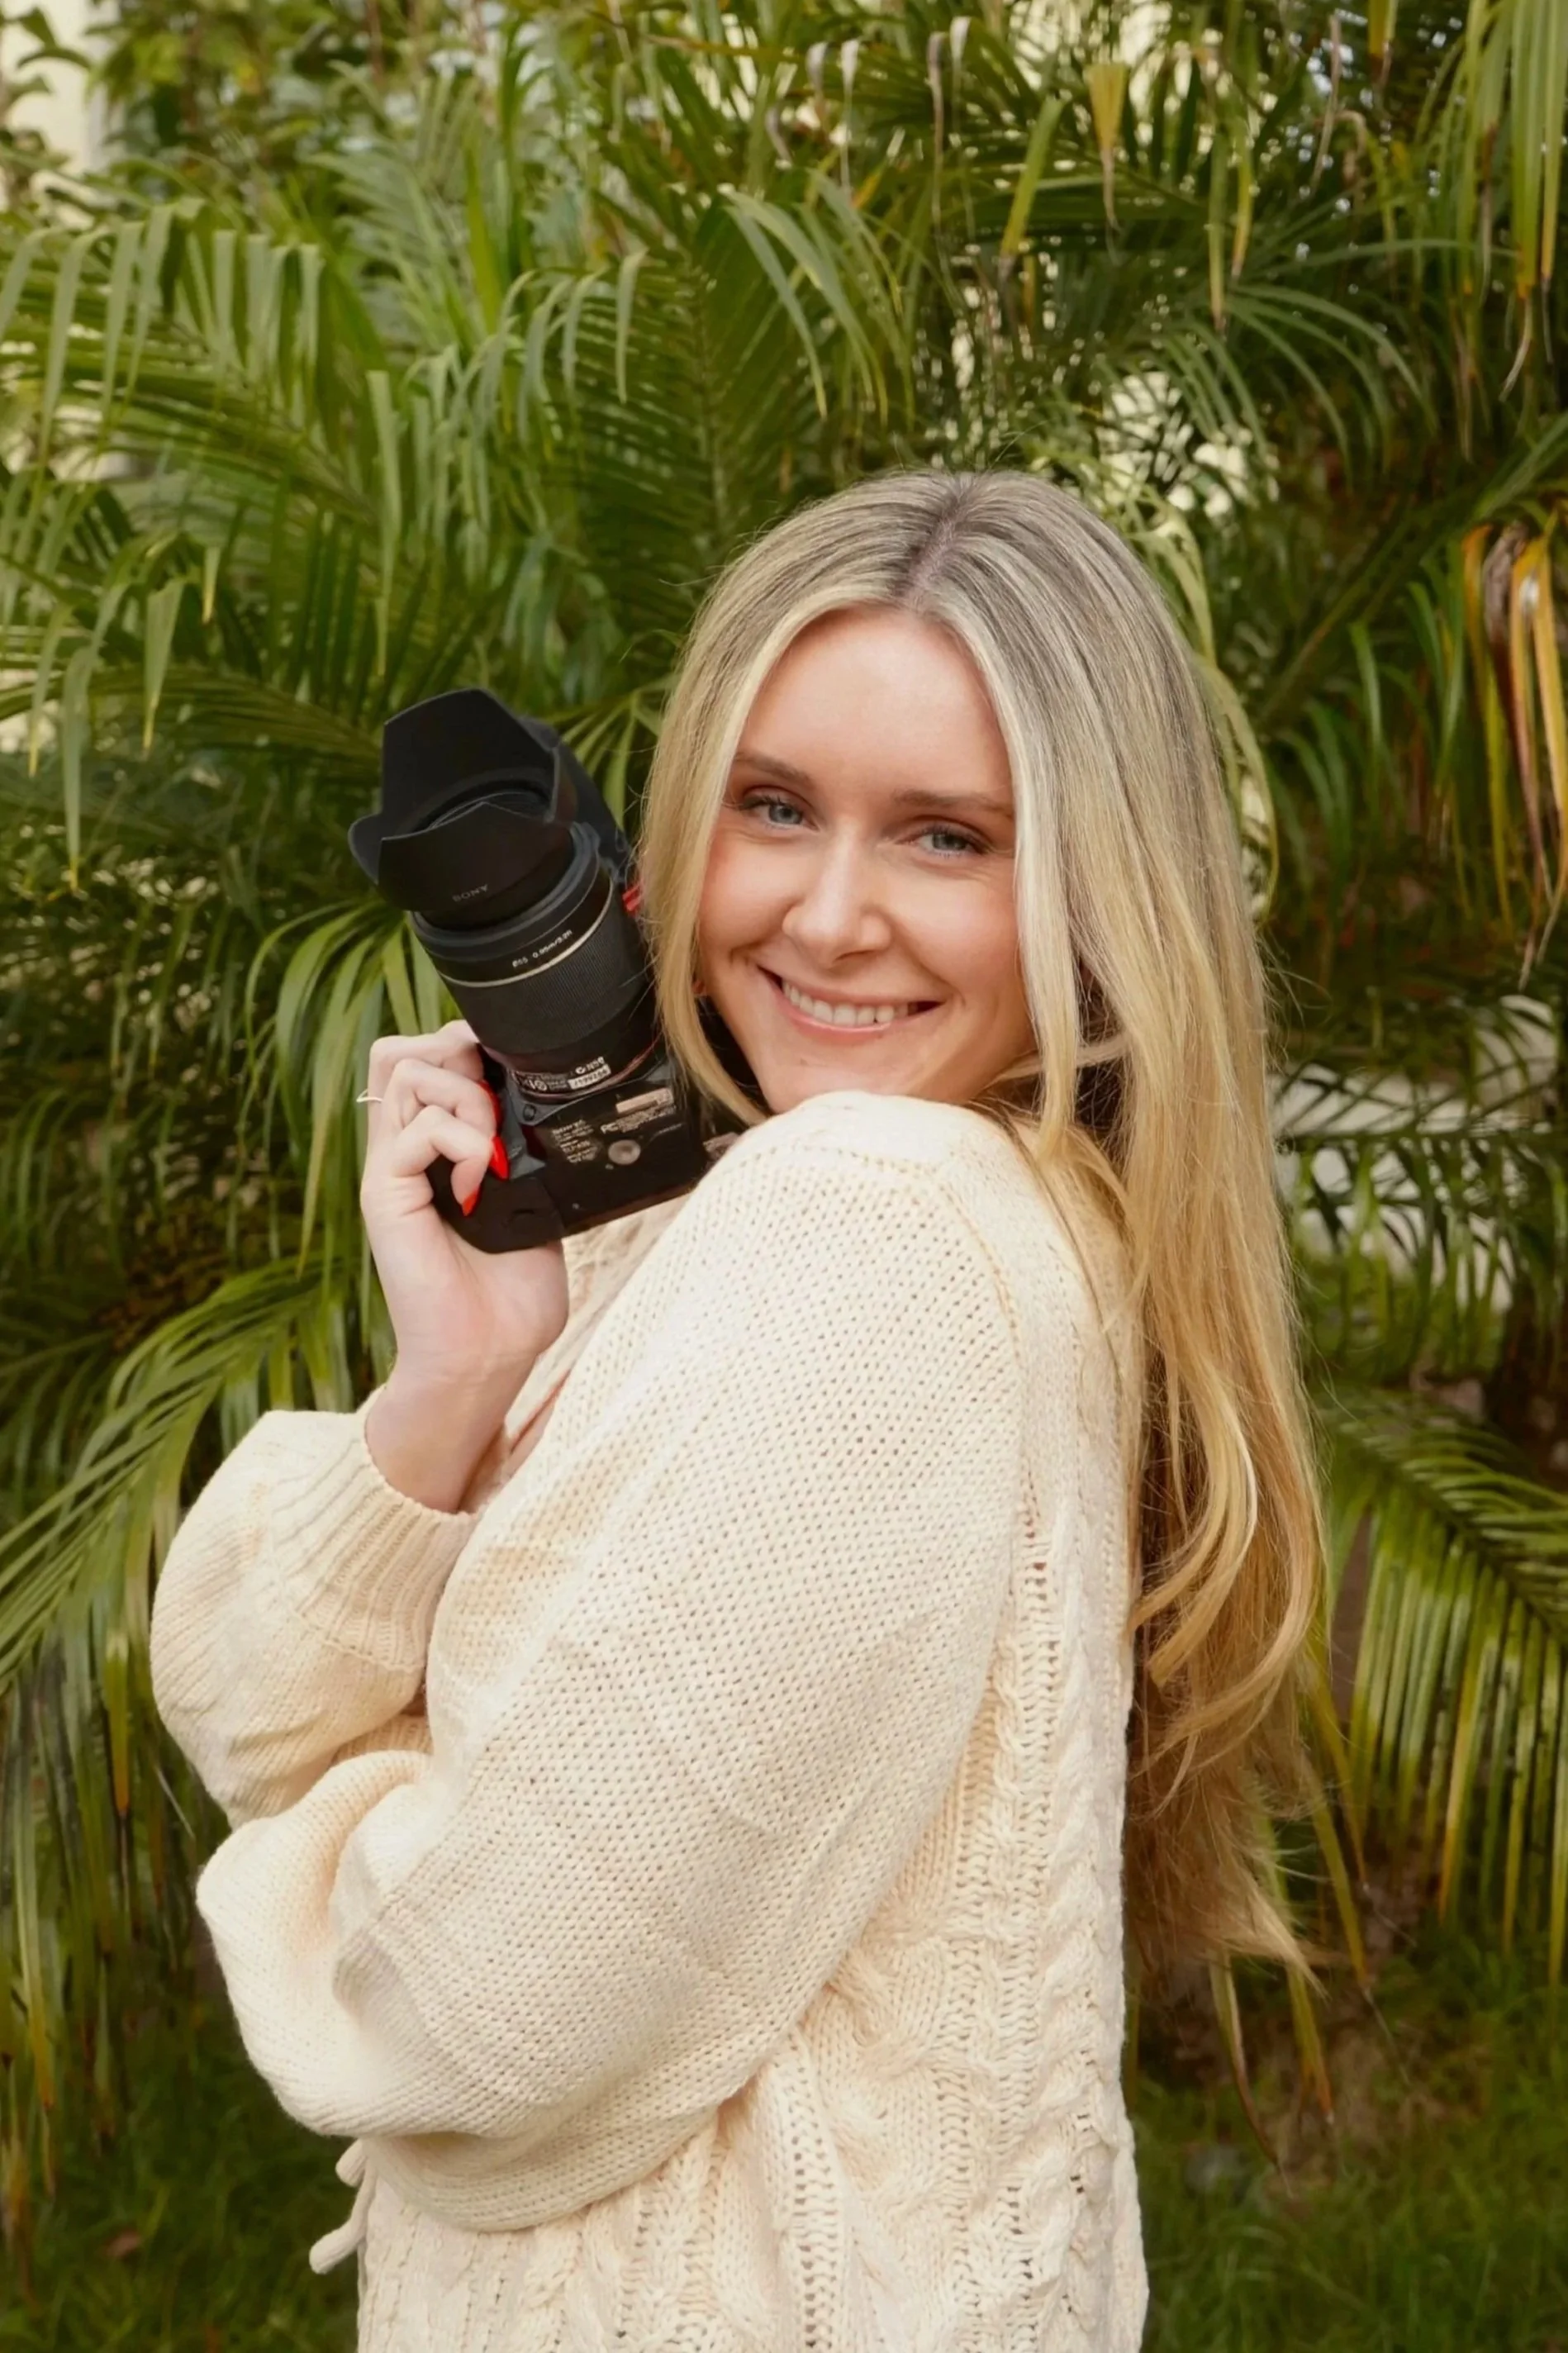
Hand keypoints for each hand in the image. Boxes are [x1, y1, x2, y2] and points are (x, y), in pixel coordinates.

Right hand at [358, 1018, 568, 1397]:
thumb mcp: (533, 1205)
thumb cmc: (509, 1295)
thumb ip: (527, 1153)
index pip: (421, 1060)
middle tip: (496, 1099)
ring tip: (491, 1149)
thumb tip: (551, 1104)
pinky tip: (481, 1184)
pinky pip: (416, 1129)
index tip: (509, 1072)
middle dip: (456, 1052)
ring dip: (465, 1096)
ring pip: (402, 1072)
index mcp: (431, 1150)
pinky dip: (462, 1142)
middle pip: (398, 1051)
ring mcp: (390, 1171)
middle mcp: (402, 1152)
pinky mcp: (385, 1195)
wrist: (486, 1357)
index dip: (461, 1045)